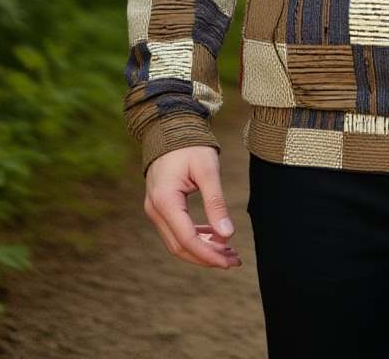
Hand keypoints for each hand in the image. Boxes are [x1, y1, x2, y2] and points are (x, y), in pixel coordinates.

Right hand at [144, 144, 241, 268]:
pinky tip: (215, 237)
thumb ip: (216, 202)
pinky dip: (195, 238)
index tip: (230, 261)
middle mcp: (154, 209)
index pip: (187, 239)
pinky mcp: (160, 206)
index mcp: (165, 201)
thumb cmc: (190, 145)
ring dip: (202, 250)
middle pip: (180, 247)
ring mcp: (154, 209)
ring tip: (229, 252)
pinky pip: (176, 230)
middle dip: (208, 257)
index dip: (209, 255)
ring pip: (177, 242)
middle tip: (234, 261)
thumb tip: (227, 234)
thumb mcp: (207, 170)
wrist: (170, 127)